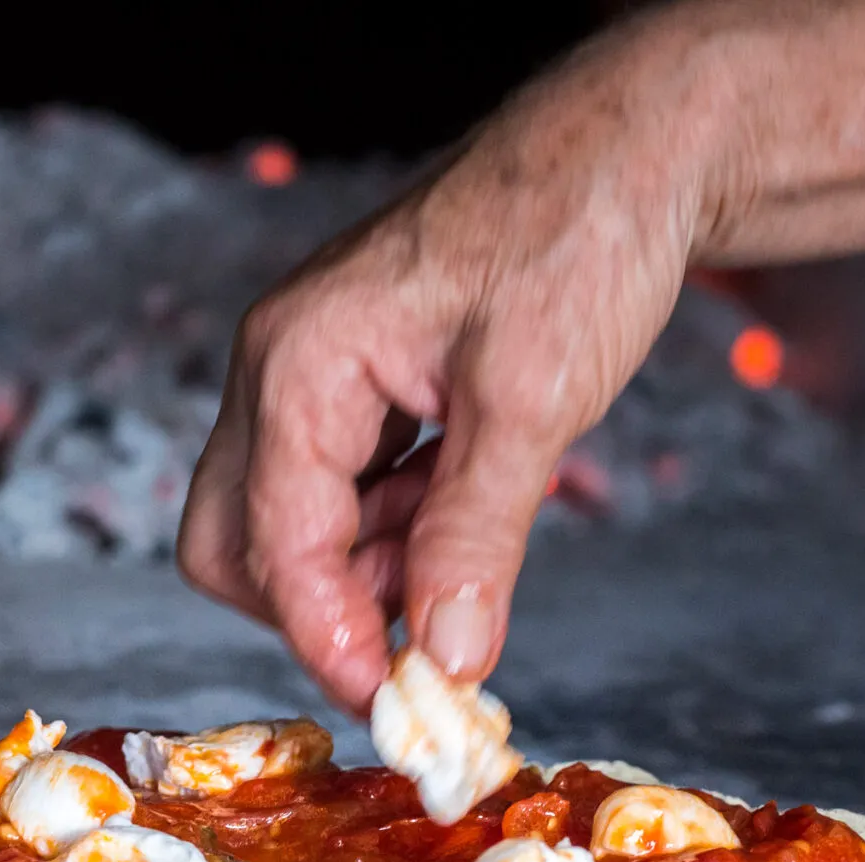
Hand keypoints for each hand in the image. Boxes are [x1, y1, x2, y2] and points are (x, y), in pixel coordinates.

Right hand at [178, 20, 740, 712]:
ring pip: (290, 524)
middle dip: (315, 608)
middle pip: (237, 540)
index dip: (326, 636)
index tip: (393, 703)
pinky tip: (465, 523)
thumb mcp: (531, 402)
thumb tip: (444, 659)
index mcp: (300, 361)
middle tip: (413, 645)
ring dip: (367, 573)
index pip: (274, 541)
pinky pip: (344, 493)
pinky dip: (395, 533)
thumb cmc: (574, 240)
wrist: (627, 154)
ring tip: (467, 570)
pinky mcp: (359, 390)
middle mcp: (283, 370)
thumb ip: (475, 538)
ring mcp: (315, 378)